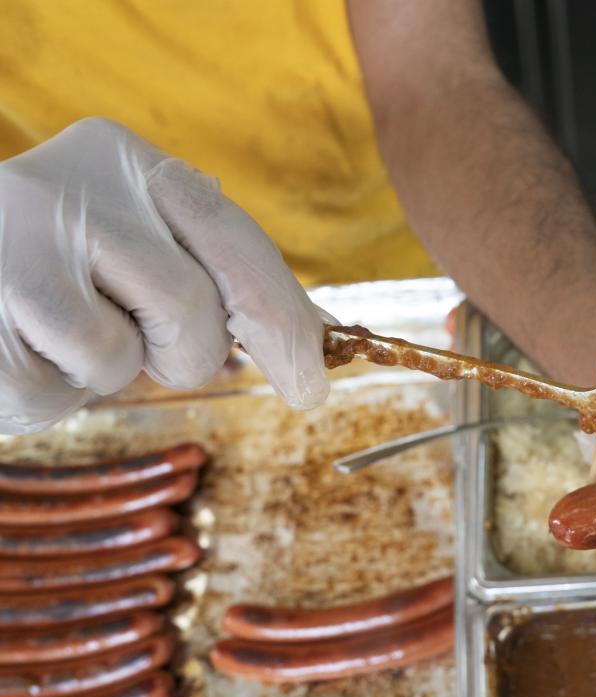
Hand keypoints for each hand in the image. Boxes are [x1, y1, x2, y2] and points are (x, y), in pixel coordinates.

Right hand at [0, 118, 329, 434]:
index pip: (235, 241)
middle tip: (140, 342)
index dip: (284, 323)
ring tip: (59, 331)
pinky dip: (46, 395)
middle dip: (184, 353)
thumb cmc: (60, 267)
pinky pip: (51, 394)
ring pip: (121, 357)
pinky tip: (17, 347)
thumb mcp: (140, 245)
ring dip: (106, 373)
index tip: (311, 387)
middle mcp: (68, 185)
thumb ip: (223, 277)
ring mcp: (11, 242)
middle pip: (193, 308)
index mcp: (124, 159)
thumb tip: (322, 341)